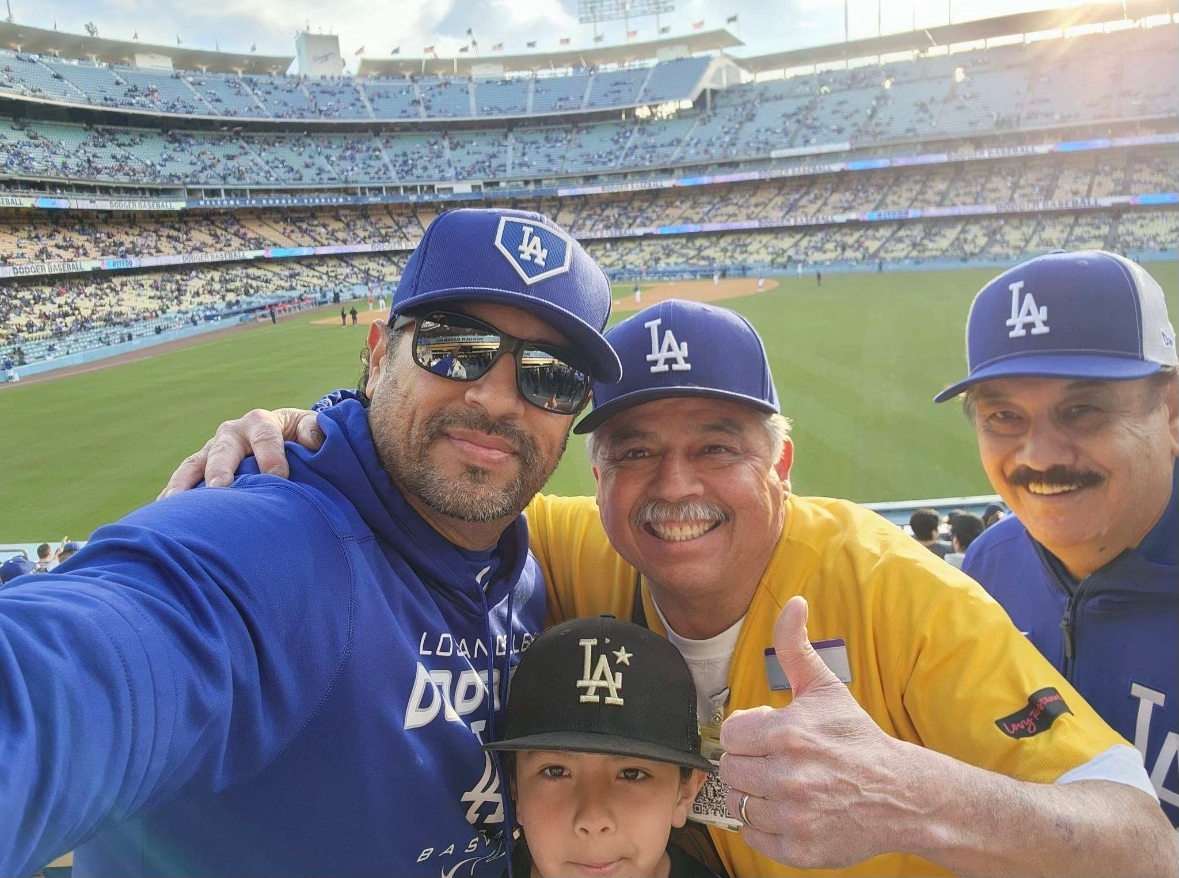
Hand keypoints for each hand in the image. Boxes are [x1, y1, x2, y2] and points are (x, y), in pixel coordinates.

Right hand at [158, 408, 321, 498]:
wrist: (280, 437)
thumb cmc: (298, 438)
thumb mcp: (307, 427)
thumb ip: (314, 430)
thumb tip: (316, 439)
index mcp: (260, 422)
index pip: (265, 437)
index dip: (271, 456)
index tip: (279, 478)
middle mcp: (231, 434)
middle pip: (223, 451)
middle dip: (221, 469)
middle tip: (220, 489)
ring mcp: (211, 451)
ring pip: (194, 466)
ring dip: (185, 485)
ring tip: (177, 507)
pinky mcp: (199, 468)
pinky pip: (182, 482)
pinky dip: (172, 496)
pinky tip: (163, 515)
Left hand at [720, 597, 915, 870]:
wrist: (902, 795)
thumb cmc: (857, 739)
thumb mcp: (824, 688)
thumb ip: (794, 645)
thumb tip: (793, 603)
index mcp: (789, 734)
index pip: (730, 735)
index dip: (748, 733)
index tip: (769, 735)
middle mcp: (789, 777)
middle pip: (731, 770)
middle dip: (750, 763)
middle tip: (778, 761)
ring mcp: (794, 817)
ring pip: (740, 804)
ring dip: (758, 795)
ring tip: (787, 786)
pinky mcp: (798, 850)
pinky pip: (753, 837)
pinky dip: (766, 827)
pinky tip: (792, 811)